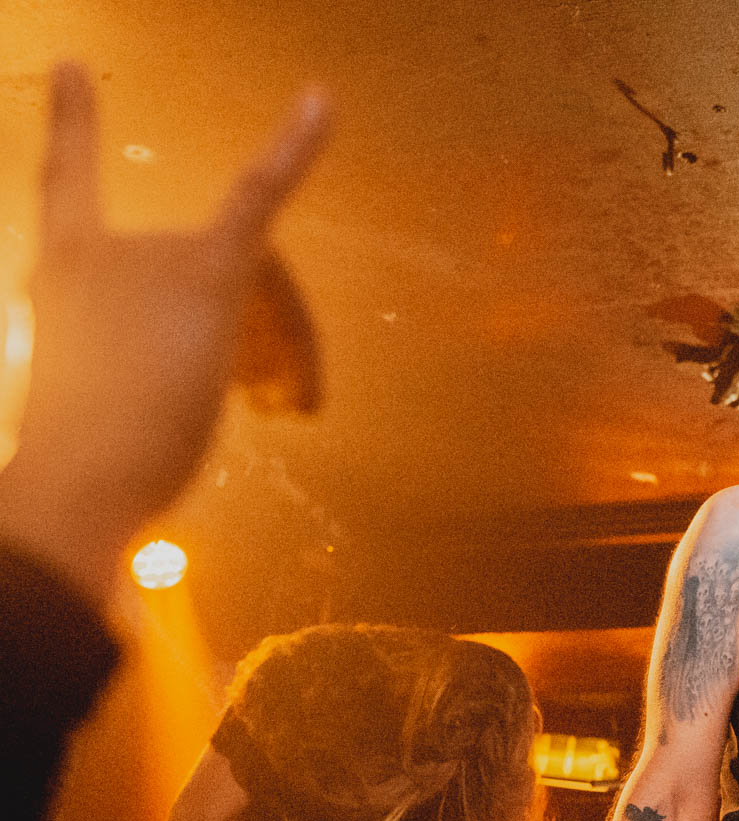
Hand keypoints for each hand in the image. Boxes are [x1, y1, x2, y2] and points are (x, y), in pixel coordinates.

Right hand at [0, 62, 329, 601]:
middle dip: (268, 337)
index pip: (65, 186)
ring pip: (264, 291)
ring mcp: (152, 257)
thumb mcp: (118, 411)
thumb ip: (168, 376)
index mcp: (63, 275)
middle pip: (220, 269)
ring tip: (289, 410)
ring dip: (292, 353)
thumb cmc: (92, 471)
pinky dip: (298, 144)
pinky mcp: (210, 272)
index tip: (74, 68)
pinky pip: (259, 192)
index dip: (73, 128)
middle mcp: (101, 252)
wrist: (80, 479)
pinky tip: (321, 99)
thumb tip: (260, 385)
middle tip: (285, 405)